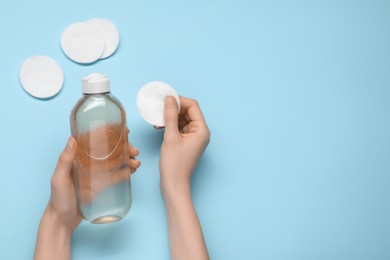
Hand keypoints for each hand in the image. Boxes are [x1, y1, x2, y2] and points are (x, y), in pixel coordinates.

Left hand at [45, 135, 140, 230]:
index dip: (110, 133)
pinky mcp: (101, 184)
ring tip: (136, 163)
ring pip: (115, 161)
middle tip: (135, 151)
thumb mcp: (59, 179)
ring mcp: (95, 173)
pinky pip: (115, 175)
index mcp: (78, 157)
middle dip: (124, 148)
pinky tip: (132, 170)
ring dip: (127, 159)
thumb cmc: (57, 199)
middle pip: (109, 149)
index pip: (95, 140)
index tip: (124, 131)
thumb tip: (73, 139)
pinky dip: (125, 171)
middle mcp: (87, 162)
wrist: (62, 220)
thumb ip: (64, 160)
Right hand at [159, 96, 210, 259]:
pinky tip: (159, 127)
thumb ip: (170, 117)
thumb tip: (169, 100)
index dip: (179, 100)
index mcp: (201, 130)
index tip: (165, 99)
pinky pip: (179, 127)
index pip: (193, 106)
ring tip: (157, 119)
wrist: (174, 185)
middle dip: (174, 108)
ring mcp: (194, 137)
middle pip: (188, 111)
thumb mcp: (170, 138)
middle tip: (159, 108)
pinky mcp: (186, 141)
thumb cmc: (174, 165)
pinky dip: (170, 124)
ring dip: (170, 116)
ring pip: (183, 118)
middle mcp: (200, 132)